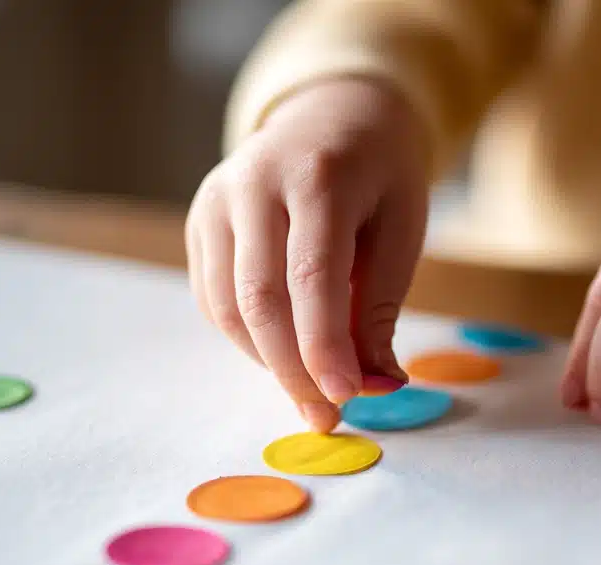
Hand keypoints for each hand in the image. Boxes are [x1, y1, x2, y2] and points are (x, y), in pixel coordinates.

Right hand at [187, 78, 429, 430]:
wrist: (333, 114)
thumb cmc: (378, 177)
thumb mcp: (401, 230)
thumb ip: (380, 307)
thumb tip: (373, 385)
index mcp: (318, 176)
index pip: (311, 277)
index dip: (323, 346)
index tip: (345, 397)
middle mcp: (255, 183)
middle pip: (260, 299)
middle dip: (293, 369)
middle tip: (327, 416)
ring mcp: (217, 200)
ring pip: (229, 307)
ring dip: (269, 363)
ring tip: (311, 391)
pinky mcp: (199, 221)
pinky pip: (215, 299)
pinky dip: (248, 340)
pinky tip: (283, 352)